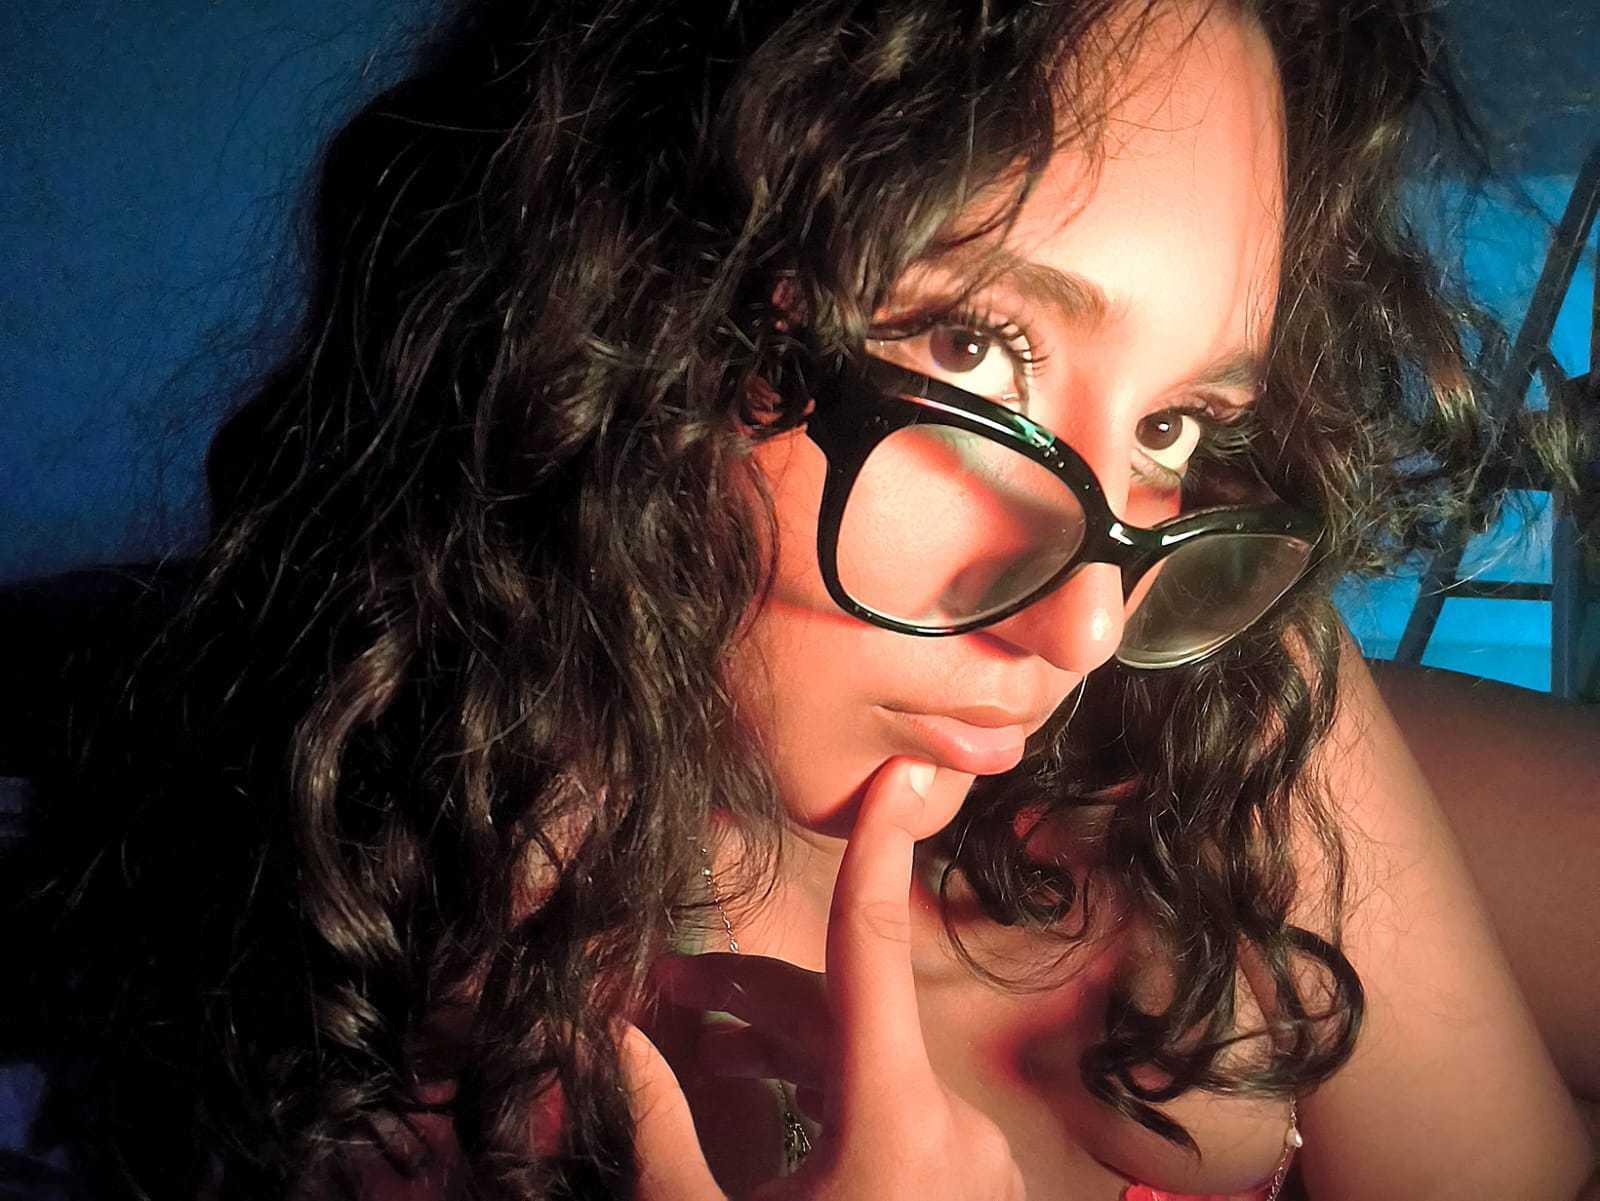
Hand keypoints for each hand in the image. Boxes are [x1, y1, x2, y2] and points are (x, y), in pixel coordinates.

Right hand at [626, 757, 1026, 1200]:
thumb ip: (658, 1128)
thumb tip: (614, 1043)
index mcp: (896, 1121)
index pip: (875, 949)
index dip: (876, 851)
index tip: (896, 774)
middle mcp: (956, 1127)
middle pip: (851, 1018)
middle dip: (760, 991)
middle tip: (674, 986)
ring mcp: (978, 1164)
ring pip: (876, 1067)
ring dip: (792, 1050)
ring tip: (708, 1053)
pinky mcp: (977, 1189)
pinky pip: (903, 1116)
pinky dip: (839, 1098)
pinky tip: (777, 1101)